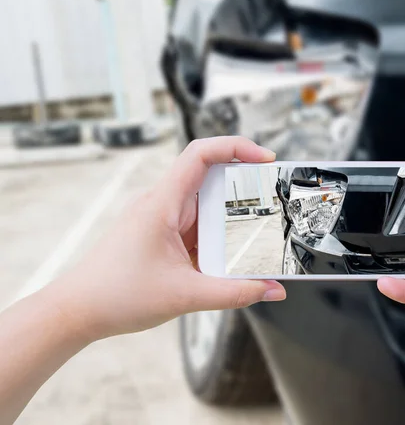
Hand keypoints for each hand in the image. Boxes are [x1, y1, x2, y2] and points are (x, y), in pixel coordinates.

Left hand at [46, 137, 286, 341]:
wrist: (77, 311)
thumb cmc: (115, 296)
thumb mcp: (186, 296)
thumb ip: (235, 293)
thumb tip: (273, 291)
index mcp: (162, 204)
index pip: (201, 154)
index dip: (236, 147)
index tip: (265, 159)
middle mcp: (161, 204)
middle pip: (210, 178)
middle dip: (245, 186)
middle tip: (273, 200)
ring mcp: (161, 219)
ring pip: (205, 206)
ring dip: (231, 217)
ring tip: (258, 233)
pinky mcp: (161, 235)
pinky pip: (196, 227)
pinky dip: (216, 237)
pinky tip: (230, 255)